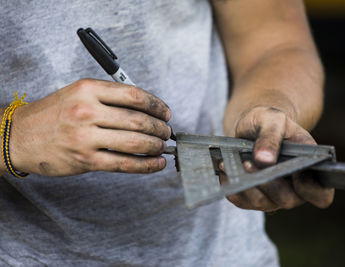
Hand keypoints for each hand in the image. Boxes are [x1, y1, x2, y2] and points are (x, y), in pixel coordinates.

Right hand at [9, 79, 171, 175]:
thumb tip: (146, 109)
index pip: (134, 95)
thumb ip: (109, 98)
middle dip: (160, 128)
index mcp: (88, 90)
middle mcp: (87, 111)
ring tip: (163, 146)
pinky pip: (124, 164)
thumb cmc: (53, 114)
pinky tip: (157, 164)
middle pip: (138, 120)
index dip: (156, 105)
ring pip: (134, 142)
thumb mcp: (78, 93)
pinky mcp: (85, 160)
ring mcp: (85, 137)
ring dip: (156, 145)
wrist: (19, 137)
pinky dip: (146, 165)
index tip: (165, 112)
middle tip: (167, 131)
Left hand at [221, 106, 333, 211]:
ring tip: (233, 164)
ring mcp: (271, 197)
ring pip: (261, 202)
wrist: (252, 127)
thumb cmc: (270, 122)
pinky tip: (225, 168)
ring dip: (246, 184)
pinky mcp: (250, 198)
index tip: (296, 172)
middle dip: (268, 183)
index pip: (321, 195)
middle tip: (249, 163)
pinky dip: (231, 185)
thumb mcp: (272, 119)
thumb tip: (265, 160)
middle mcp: (293, 190)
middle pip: (286, 200)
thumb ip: (271, 136)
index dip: (312, 190)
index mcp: (310, 172)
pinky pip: (241, 200)